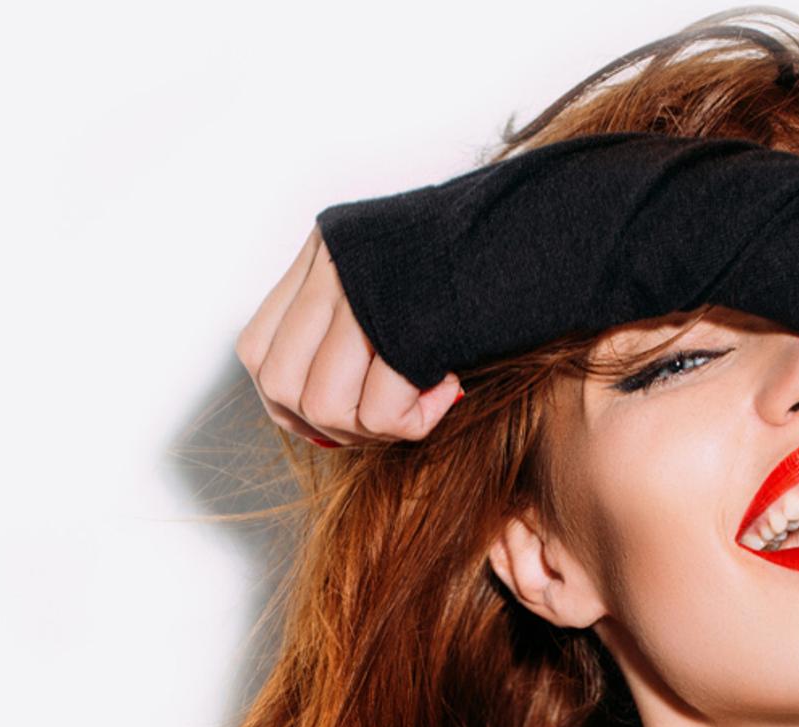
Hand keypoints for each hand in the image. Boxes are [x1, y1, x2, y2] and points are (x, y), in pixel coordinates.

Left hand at [235, 225, 463, 444]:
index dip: (288, 404)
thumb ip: (351, 332)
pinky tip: (447, 388)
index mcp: (323, 253)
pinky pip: (380, 413)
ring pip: (326, 407)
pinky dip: (415, 422)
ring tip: (424, 400)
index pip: (257, 350)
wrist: (541, 226)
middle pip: (283, 388)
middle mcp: (331, 266)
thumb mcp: (399, 285)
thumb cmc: (484, 265)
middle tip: (389, 416)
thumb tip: (324, 420)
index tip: (338, 417)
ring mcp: (361, 292)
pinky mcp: (404, 324)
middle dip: (333, 428)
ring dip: (377, 428)